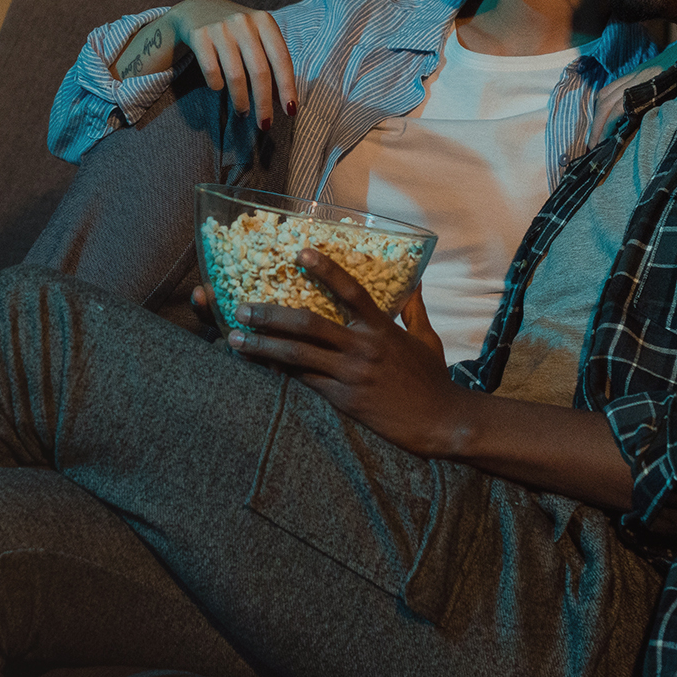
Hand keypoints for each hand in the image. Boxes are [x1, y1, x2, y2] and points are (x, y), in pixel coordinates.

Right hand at [166, 0, 297, 123]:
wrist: (195, 10)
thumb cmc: (235, 32)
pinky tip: (218, 88)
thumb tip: (285, 102)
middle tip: (265, 125)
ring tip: (243, 112)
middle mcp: (244, 22)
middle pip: (259, 71)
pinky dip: (216, 86)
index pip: (282, 59)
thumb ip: (271, 64)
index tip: (290, 111)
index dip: (287, 88)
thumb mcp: (256, 38)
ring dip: (241, 100)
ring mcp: (220, 27)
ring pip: (235, 75)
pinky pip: (211, 72)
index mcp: (264, 21)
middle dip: (263, 103)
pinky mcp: (199, 35)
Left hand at [223, 249, 462, 456]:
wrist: (442, 423)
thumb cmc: (433, 380)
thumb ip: (414, 309)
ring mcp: (350, 374)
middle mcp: (362, 347)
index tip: (300, 253)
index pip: (350, 290)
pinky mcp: (343, 399)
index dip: (326, 269)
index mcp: (381, 328)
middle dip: (270, 314)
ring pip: (297, 355)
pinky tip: (259, 365)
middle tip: (241, 308)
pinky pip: (303, 382)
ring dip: (262, 345)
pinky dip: (279, 371)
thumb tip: (416, 280)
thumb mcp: (427, 339)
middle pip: (308, 323)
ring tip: (234, 339)